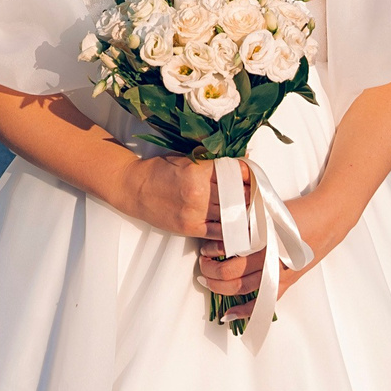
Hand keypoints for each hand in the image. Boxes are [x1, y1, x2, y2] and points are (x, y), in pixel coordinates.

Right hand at [117, 153, 245, 239]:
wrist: (134, 188)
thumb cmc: (159, 170)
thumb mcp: (185, 158)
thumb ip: (211, 161)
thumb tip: (240, 160)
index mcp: (198, 170)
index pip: (234, 173)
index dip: (248, 175)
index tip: (253, 176)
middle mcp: (199, 192)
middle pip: (237, 195)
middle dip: (249, 194)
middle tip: (256, 193)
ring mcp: (195, 212)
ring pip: (231, 214)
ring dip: (243, 212)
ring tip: (250, 209)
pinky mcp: (190, 227)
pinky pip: (218, 232)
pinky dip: (231, 230)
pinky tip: (239, 226)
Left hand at [202, 184, 353, 319]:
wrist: (325, 221)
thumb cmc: (294, 213)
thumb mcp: (267, 209)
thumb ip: (245, 218)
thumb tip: (219, 224)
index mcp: (264, 238)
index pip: (230, 250)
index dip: (213, 251)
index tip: (205, 249)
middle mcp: (270, 259)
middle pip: (231, 272)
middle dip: (212, 271)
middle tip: (203, 265)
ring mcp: (278, 274)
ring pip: (242, 288)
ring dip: (221, 287)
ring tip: (208, 281)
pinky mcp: (286, 283)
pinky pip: (263, 303)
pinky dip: (245, 311)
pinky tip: (229, 315)